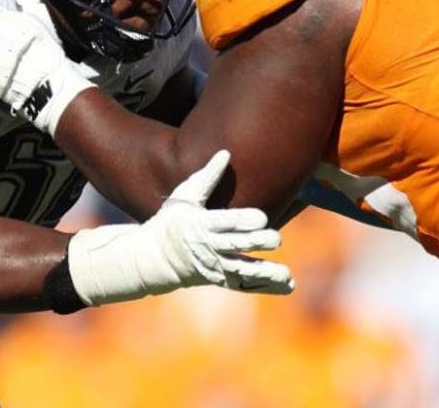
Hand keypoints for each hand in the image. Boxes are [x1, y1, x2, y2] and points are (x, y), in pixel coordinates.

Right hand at [67, 150, 295, 304]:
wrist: (152, 258)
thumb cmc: (171, 221)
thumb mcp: (185, 196)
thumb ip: (207, 176)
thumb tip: (226, 152)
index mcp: (199, 223)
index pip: (224, 221)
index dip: (242, 220)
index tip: (262, 217)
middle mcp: (207, 247)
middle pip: (234, 245)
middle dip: (255, 243)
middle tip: (277, 239)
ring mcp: (213, 266)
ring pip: (241, 270)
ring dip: (264, 273)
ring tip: (285, 274)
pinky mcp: (218, 279)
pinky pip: (243, 285)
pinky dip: (264, 286)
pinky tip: (287, 284)